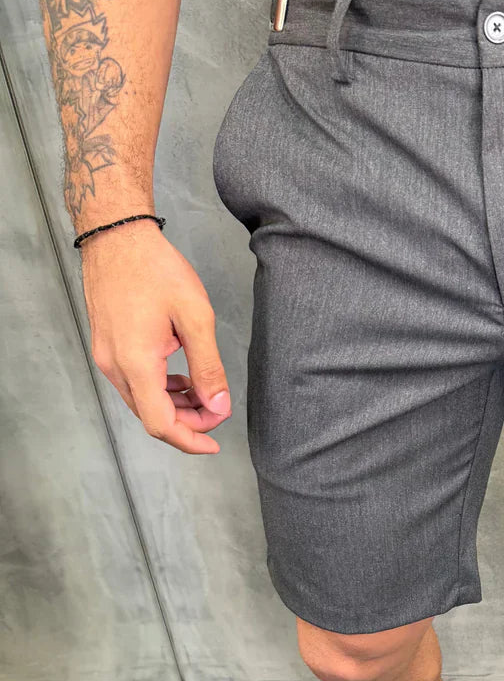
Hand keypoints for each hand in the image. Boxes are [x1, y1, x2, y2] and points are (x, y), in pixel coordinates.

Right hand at [82, 222, 230, 453]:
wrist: (116, 237)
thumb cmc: (155, 269)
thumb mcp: (195, 316)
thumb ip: (209, 367)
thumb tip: (219, 406)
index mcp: (136, 363)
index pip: (161, 424)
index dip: (190, 440)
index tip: (215, 443)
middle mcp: (115, 367)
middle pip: (152, 417)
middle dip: (188, 422)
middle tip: (217, 410)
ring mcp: (107, 358)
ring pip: (143, 402)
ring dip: (175, 406)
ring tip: (203, 392)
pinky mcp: (107, 348)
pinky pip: (135, 384)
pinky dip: (161, 390)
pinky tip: (182, 378)